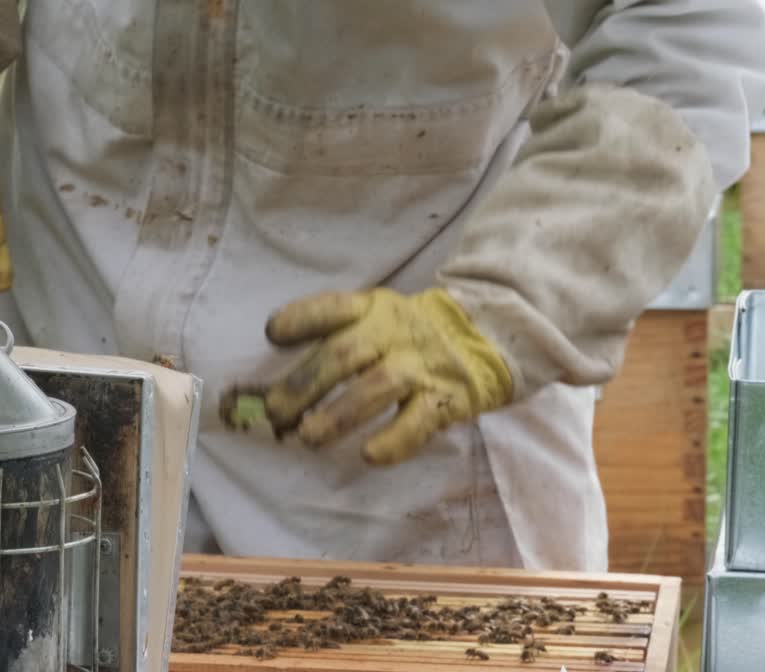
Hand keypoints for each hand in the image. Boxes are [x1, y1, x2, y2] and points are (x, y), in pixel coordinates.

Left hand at [255, 287, 513, 464]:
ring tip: (309, 438)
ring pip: (375, 388)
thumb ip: (339, 334)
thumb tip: (280, 370)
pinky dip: (394, 441)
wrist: (489, 335)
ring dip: (338, 416)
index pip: (332, 308)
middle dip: (304, 385)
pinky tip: (370, 456)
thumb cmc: (415, 333)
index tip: (274, 336)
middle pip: (344, 355)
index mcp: (373, 310)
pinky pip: (418, 422)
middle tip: (276, 414)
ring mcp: (421, 366)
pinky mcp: (446, 399)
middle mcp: (394, 334)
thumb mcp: (380, 316)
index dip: (301, 320)